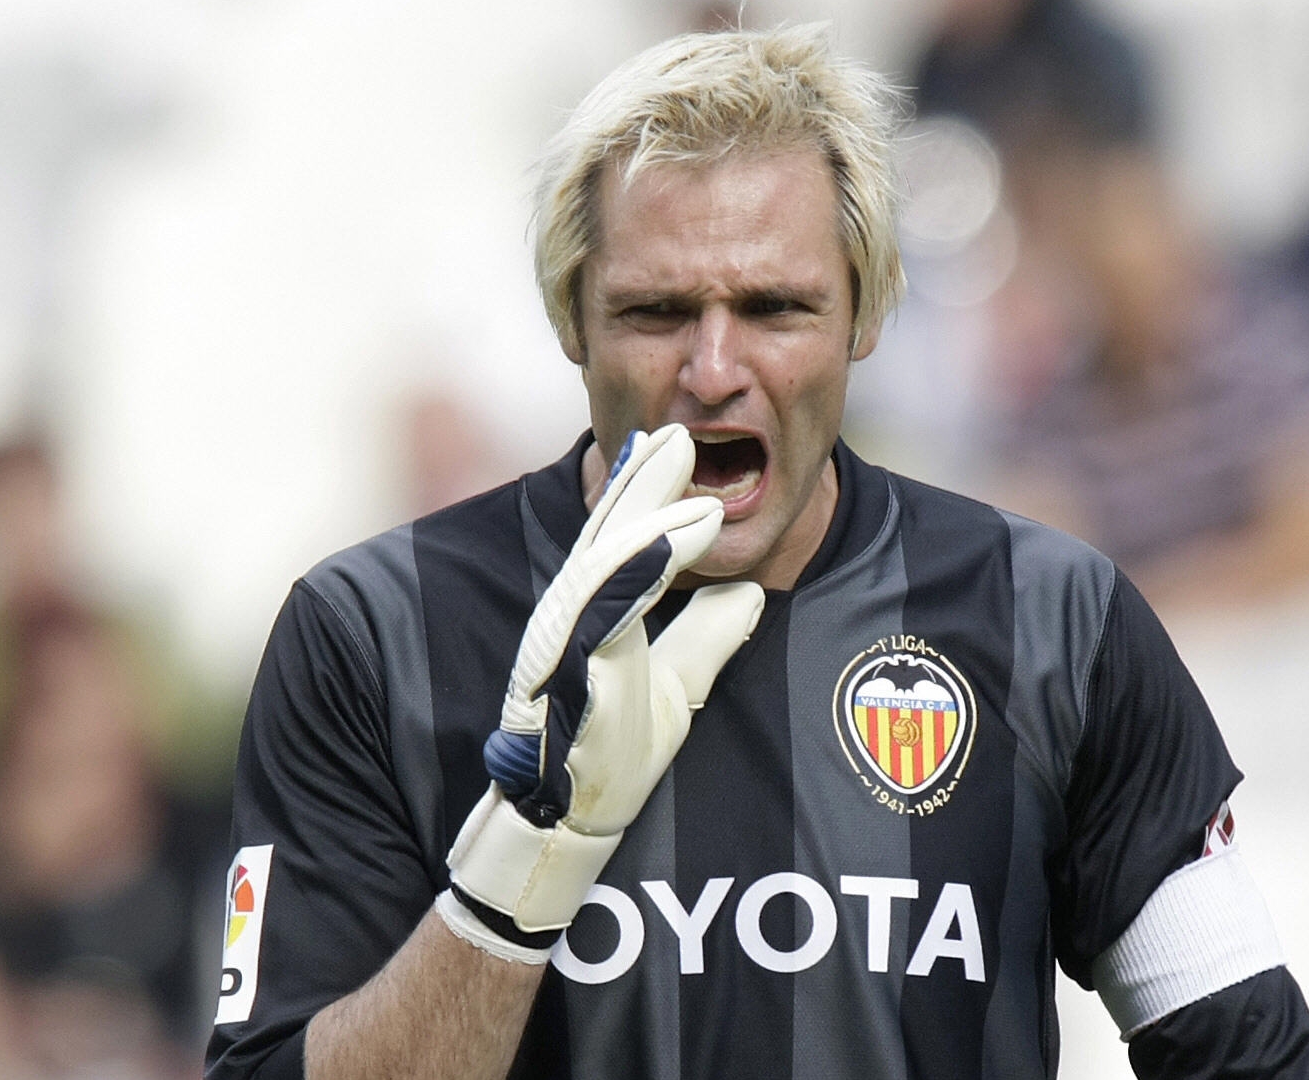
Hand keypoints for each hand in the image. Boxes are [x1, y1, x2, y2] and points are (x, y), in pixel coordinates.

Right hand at [441, 425, 764, 956]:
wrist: (559, 826)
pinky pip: (607, 600)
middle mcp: (573, 616)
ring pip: (606, 554)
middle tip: (675, 429)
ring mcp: (565, 639)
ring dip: (646, 506)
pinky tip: (682, 529)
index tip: (679, 445)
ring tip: (687, 462)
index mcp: (596, 617)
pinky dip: (643, 560)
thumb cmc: (606, 761)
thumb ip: (705, 641)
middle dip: (640, 477)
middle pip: (607, 530)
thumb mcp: (676, 690)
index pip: (625, 540)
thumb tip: (749, 595)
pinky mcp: (569, 666)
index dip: (649, 491)